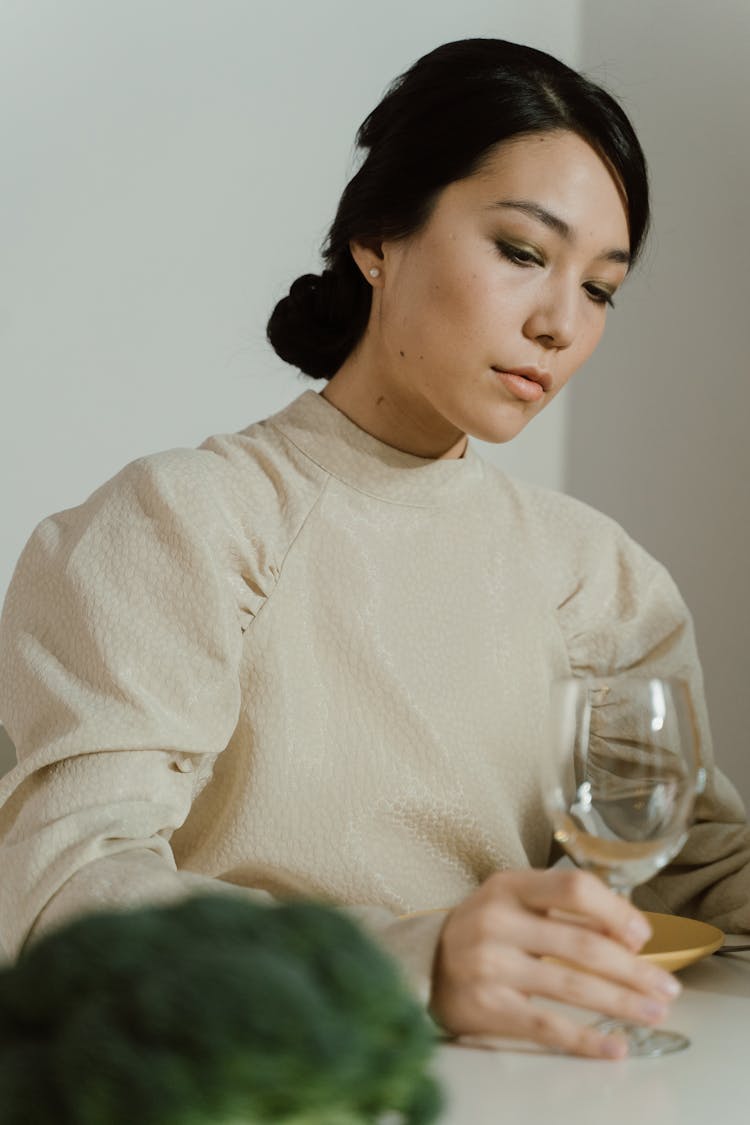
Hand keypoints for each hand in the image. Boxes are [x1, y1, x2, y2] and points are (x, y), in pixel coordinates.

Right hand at [430, 868, 680, 1059]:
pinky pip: (548, 1026)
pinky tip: (614, 1046)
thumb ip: (561, 908)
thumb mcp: (514, 900)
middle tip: (665, 987)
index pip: (573, 888)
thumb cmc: (484, 929)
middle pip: (581, 944)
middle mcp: (497, 921)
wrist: (425, 964)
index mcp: (508, 885)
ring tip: (652, 1012)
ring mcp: (490, 965)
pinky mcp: (488, 1007)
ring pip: (571, 986)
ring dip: (621, 1003)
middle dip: (633, 969)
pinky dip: (586, 1040)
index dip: (616, 912)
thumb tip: (629, 933)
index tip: (643, 937)